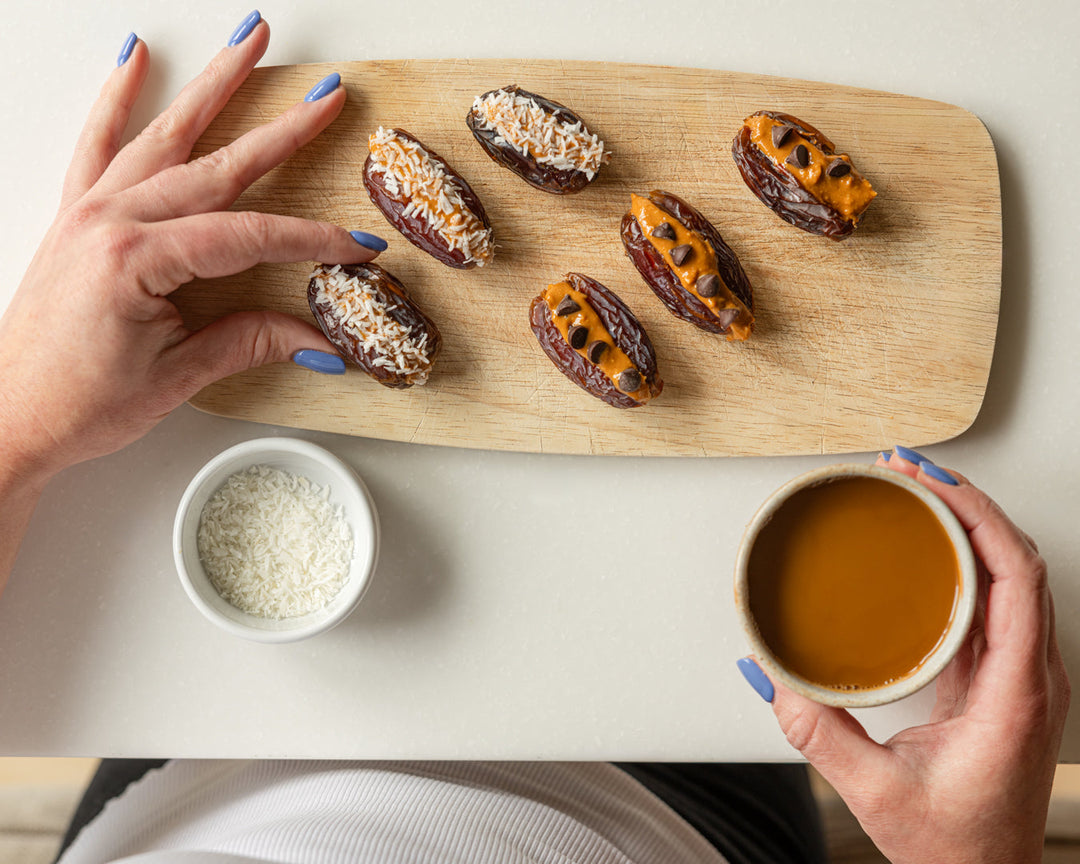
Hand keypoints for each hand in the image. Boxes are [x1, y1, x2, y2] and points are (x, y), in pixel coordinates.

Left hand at [0, 12, 382, 483]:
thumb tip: (317, 339)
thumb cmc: (78, 403)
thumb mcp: (176, 376)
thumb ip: (249, 342)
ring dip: (212, 85)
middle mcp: (110, 219)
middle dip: (281, 130)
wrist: (9, 418)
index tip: (356, 245)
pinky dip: (116, 98)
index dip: (310, 240)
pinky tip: (134, 58)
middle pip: (217, 165)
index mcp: (135, 257)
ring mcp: (89, 211)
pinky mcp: (75, 216)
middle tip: (326, 96)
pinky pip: (97, 143)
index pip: (247, 234)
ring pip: (164, 134)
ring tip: (249, 40)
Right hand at [739, 448, 1069, 863]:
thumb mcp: (876, 792)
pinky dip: (961, 558)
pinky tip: (925, 546)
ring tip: (915, 490)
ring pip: (1008, 572)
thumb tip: (768, 675)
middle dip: (965, 500)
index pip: (1015, 576)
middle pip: (1015, 558)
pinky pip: (990, 599)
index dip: (975, 515)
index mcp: (1015, 694)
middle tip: (908, 470)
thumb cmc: (957, 849)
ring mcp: (1019, 675)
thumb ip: (818, 732)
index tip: (929, 482)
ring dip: (965, 523)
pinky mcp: (999, 679)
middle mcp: (1030, 675)